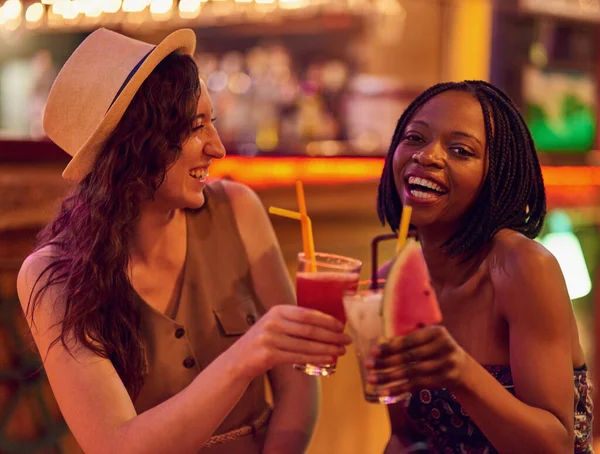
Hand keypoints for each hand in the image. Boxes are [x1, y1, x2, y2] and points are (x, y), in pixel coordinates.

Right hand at [231, 305, 351, 378]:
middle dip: (331, 335)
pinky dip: (316, 358)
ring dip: (327, 349)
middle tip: (346, 340)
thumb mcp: (275, 325)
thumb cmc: (262, 342)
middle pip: (309, 329)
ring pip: (306, 345)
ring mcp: (269, 338)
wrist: (237, 361)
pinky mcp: (268, 355)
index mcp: (277, 310)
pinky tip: (328, 359)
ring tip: (341, 351)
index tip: (342, 326)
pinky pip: (298, 357)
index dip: (327, 320)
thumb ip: (295, 322)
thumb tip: (328, 325)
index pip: (307, 313)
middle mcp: (273, 322)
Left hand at [365, 325, 466, 395]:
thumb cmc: (436, 348)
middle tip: (368, 365)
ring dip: (389, 377)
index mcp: (436, 332)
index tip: (374, 352)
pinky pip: (417, 385)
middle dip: (386, 362)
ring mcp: (445, 364)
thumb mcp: (429, 339)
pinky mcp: (445, 380)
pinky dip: (399, 388)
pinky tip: (385, 391)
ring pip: (412, 373)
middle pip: (410, 357)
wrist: (462, 367)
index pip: (410, 340)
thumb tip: (382, 345)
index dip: (391, 347)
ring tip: (372, 380)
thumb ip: (411, 339)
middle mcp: (443, 346)